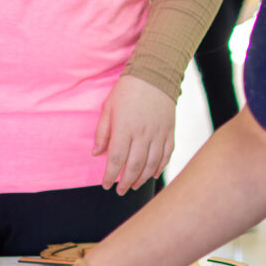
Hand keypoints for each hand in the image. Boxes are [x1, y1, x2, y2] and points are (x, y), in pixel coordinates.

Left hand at [93, 75, 175, 195]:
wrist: (155, 74)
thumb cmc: (127, 90)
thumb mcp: (108, 108)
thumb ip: (102, 132)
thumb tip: (96, 154)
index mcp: (125, 129)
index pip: (116, 159)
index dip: (110, 175)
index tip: (106, 185)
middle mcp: (143, 134)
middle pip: (134, 166)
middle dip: (126, 182)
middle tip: (120, 191)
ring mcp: (158, 133)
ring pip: (151, 163)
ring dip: (142, 178)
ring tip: (133, 185)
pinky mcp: (170, 131)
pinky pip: (166, 154)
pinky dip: (159, 167)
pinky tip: (152, 174)